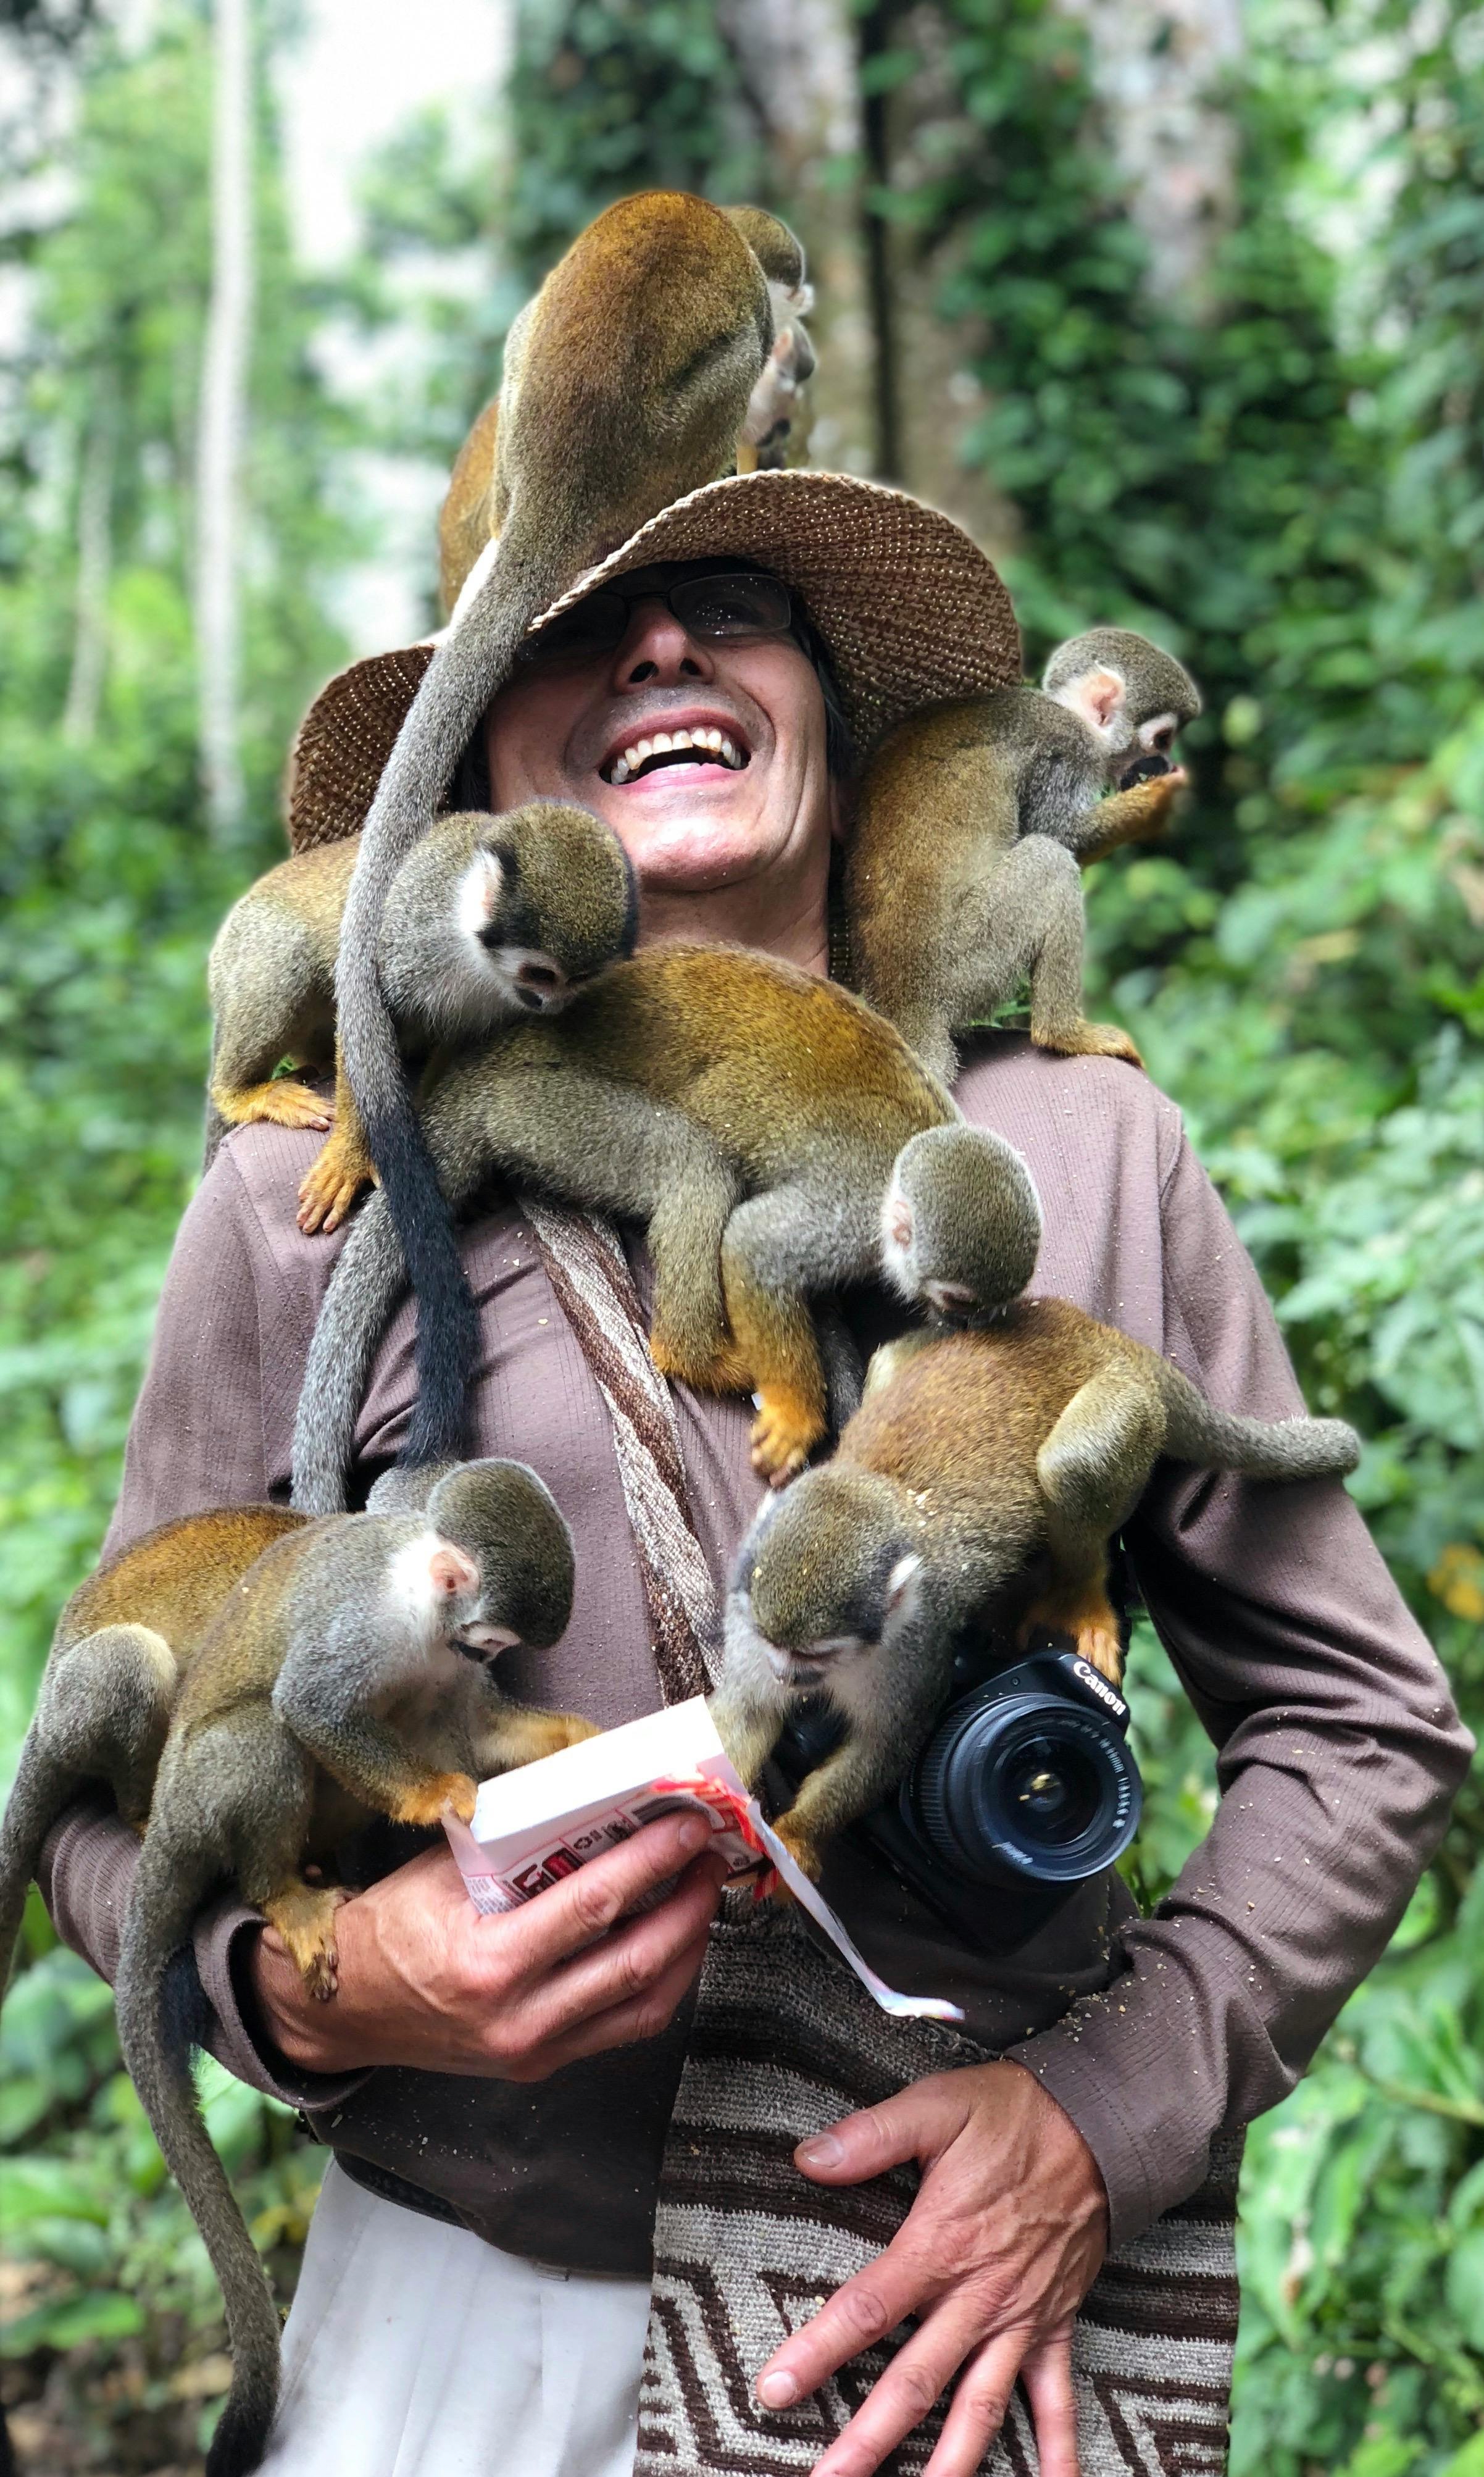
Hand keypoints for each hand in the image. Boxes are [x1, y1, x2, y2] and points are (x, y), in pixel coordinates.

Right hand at [246, 1813, 727, 2081]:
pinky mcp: (540, 2065)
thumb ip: (517, 1842)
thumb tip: (595, 1793)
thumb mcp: (443, 1869)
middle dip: (689, 1902)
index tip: (691, 1822)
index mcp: (489, 1963)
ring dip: (687, 1946)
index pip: (597, 1905)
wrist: (342, 2010)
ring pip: (643, 2004)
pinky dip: (658, 1984)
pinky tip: (672, 1944)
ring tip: (704, 1895)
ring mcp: (534, 2051)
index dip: (654, 1860)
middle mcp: (519, 2019)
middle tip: (713, 1854)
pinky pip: (622, 2028)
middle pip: (636, 1960)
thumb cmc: (389, 1928)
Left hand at [753, 2060, 1106, 2476]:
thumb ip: (871, 2136)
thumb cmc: (1012, 2114)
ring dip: (947, 2465)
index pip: (865, 2310)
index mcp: (938, 2246)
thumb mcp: (937, 2107)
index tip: (773, 2392)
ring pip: (978, 2408)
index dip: (816, 2353)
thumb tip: (806, 2157)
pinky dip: (1058, 2452)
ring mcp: (1019, 2320)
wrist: (1101, 2126)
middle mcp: (977, 2298)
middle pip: (913, 2382)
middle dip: (868, 2441)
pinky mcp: (1055, 2325)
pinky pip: (1058, 2401)